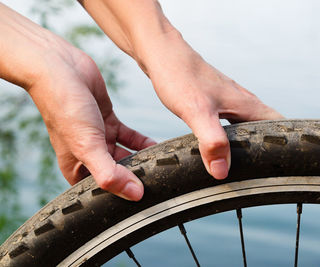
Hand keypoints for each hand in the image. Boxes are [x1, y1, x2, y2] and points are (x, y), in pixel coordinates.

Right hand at [28, 40, 155, 200]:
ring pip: (125, 155)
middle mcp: (87, 154)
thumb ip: (110, 173)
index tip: (143, 198)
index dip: (120, 196)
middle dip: (135, 177)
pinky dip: (142, 143)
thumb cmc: (64, 106)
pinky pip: (129, 137)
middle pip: (116, 174)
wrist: (59, 66)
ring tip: (162, 164)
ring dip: (141, 159)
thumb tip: (134, 194)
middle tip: (159, 180)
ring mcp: (99, 137)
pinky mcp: (109, 120)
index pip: (101, 191)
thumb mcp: (88, 146)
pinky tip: (156, 147)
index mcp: (75, 166)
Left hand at [144, 32, 282, 178]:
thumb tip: (222, 170)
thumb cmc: (181, 77)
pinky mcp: (214, 100)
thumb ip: (212, 141)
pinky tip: (218, 144)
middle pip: (265, 127)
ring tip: (244, 162)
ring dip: (247, 141)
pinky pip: (229, 122)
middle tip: (263, 170)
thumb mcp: (197, 112)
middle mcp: (242, 101)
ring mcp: (228, 100)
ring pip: (247, 124)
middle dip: (268, 146)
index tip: (284, 163)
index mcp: (247, 104)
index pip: (279, 125)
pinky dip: (229, 136)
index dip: (286, 144)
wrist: (162, 54)